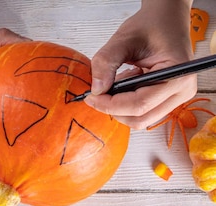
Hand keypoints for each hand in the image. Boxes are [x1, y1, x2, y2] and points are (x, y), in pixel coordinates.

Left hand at [85, 0, 195, 128]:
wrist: (165, 19)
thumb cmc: (151, 25)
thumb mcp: (123, 39)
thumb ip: (106, 62)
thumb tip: (96, 89)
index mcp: (178, 75)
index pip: (139, 104)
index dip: (110, 105)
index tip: (90, 96)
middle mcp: (182, 90)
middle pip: (140, 118)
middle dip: (113, 109)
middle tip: (96, 94)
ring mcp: (177, 97)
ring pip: (140, 119)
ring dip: (120, 107)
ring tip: (116, 82)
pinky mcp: (168, 99)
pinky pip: (143, 112)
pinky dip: (126, 104)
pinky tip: (124, 84)